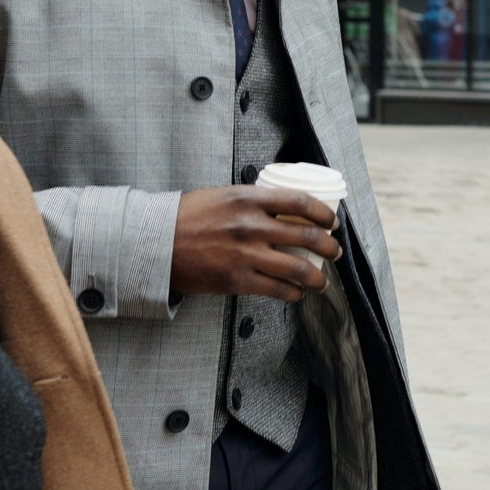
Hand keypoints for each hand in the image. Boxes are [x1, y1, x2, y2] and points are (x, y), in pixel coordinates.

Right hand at [170, 186, 341, 301]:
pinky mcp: (236, 280)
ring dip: (317, 277)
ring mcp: (245, 254)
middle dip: (329, 247)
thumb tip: (284, 208)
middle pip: (306, 236)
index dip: (323, 213)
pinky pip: (276, 290)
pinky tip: (297, 293)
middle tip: (335, 252)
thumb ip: (254, 201)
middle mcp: (251, 225)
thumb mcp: (224, 195)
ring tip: (323, 281)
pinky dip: (293, 293)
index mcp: (249, 198)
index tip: (331, 222)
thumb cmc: (188, 216)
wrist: (155, 242)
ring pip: (297, 269)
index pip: (300, 202)